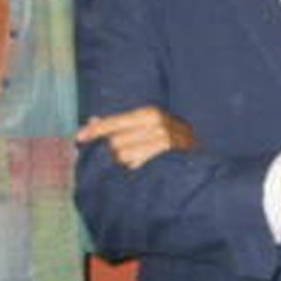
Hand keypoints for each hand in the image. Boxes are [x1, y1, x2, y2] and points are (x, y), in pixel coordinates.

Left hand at [77, 107, 194, 168]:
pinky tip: (139, 167)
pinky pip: (138, 166)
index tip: (79, 138)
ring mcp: (164, 141)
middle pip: (115, 142)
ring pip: (124, 156)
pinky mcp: (168, 157)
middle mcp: (156, 124)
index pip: (113, 122)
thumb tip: (90, 122)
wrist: (201, 150)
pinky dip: (134, 168)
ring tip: (132, 162)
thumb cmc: (169, 138)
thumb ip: (118, 124)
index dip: (94, 130)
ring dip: (123, 163)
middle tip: (118, 157)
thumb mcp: (145, 125)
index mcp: (148, 113)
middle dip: (111, 152)